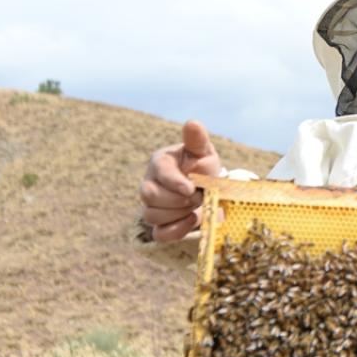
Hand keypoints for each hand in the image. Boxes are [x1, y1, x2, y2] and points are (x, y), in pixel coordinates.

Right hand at [139, 120, 220, 241]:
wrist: (208, 190)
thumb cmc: (203, 167)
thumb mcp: (203, 152)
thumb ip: (197, 140)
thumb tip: (192, 123)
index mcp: (159, 162)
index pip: (159, 172)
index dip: (175, 182)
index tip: (191, 189)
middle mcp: (149, 183)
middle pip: (149, 195)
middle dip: (177, 200)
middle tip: (198, 197)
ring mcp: (151, 205)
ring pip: (151, 215)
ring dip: (178, 214)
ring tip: (196, 206)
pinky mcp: (158, 224)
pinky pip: (158, 234)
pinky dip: (176, 230)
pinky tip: (191, 220)